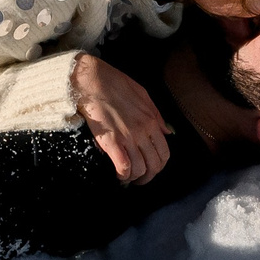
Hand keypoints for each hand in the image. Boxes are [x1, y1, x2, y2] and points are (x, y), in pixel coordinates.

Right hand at [74, 52, 171, 183]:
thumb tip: (167, 132)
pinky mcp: (111, 141)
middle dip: (149, 176)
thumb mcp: (143, 95)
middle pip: (155, 164)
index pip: (164, 152)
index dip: (159, 166)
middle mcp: (143, 131)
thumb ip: (157, 115)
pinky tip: (118, 175)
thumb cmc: (114, 84)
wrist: (92, 81)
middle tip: (140, 179)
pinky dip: (122, 175)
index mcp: (152, 120)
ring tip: (127, 178)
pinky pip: (123, 166)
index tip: (151, 168)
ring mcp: (128, 137)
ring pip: (140, 169)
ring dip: (134, 178)